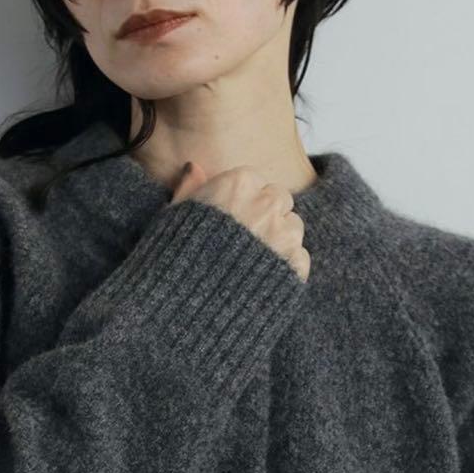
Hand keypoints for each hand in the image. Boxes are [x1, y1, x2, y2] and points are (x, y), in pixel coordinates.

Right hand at [170, 161, 309, 282]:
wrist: (188, 304)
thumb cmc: (175, 259)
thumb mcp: (173, 218)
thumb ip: (188, 189)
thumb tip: (194, 168)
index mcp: (237, 184)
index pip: (256, 182)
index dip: (244, 201)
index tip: (233, 218)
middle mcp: (265, 204)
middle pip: (280, 200)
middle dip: (267, 216)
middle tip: (247, 239)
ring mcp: (283, 234)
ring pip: (293, 227)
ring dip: (280, 240)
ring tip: (254, 261)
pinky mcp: (294, 263)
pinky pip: (299, 257)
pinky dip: (286, 267)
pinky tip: (262, 279)